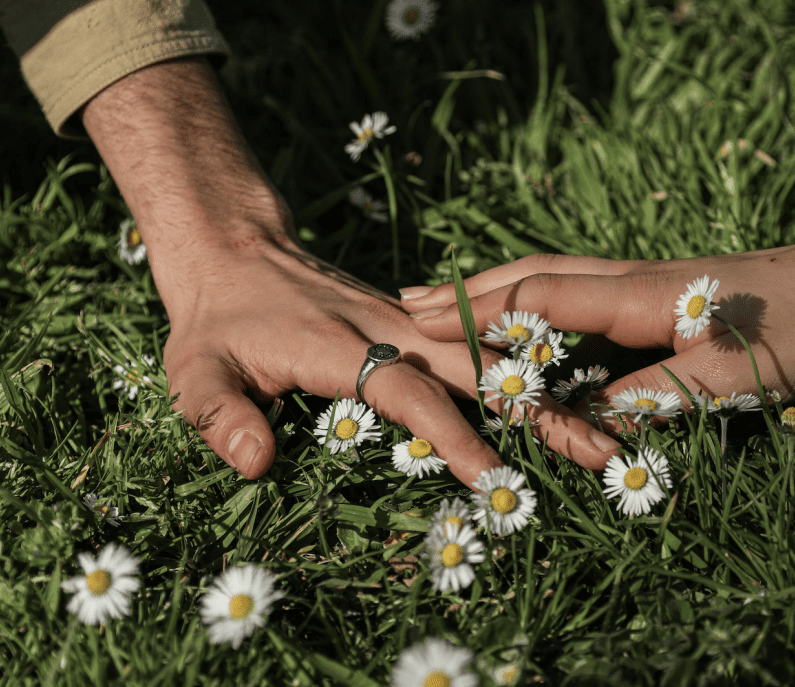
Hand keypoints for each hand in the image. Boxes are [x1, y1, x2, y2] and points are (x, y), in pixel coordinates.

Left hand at [80, 58, 621, 483]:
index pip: (411, 396)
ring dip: (545, 394)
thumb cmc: (215, 320)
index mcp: (342, 349)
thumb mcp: (193, 370)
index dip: (454, 438)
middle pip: (478, 372)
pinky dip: (522, 375)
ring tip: (601, 432)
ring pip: (491, 357)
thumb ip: (220, 414)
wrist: (236, 249)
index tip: (497, 478)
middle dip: (538, 413)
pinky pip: (478, 350)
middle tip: (599, 451)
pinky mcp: (414, 326)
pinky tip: (559, 401)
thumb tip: (254, 465)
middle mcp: (391, 331)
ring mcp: (408, 325)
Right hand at [401, 171, 794, 433]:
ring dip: (487, 288)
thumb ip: (651, 396)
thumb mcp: (728, 379)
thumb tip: (584, 419)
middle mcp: (623, 279)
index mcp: (636, 296)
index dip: (479, 315)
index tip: (422, 325)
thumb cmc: (794, 329)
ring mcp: (632, 280)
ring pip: (544, 276)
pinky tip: (512, 309)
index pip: (540, 298)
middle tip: (404, 303)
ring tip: (437, 299)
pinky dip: (524, 295)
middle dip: (465, 293)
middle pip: (529, 277)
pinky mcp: (644, 291)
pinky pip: (568, 289)